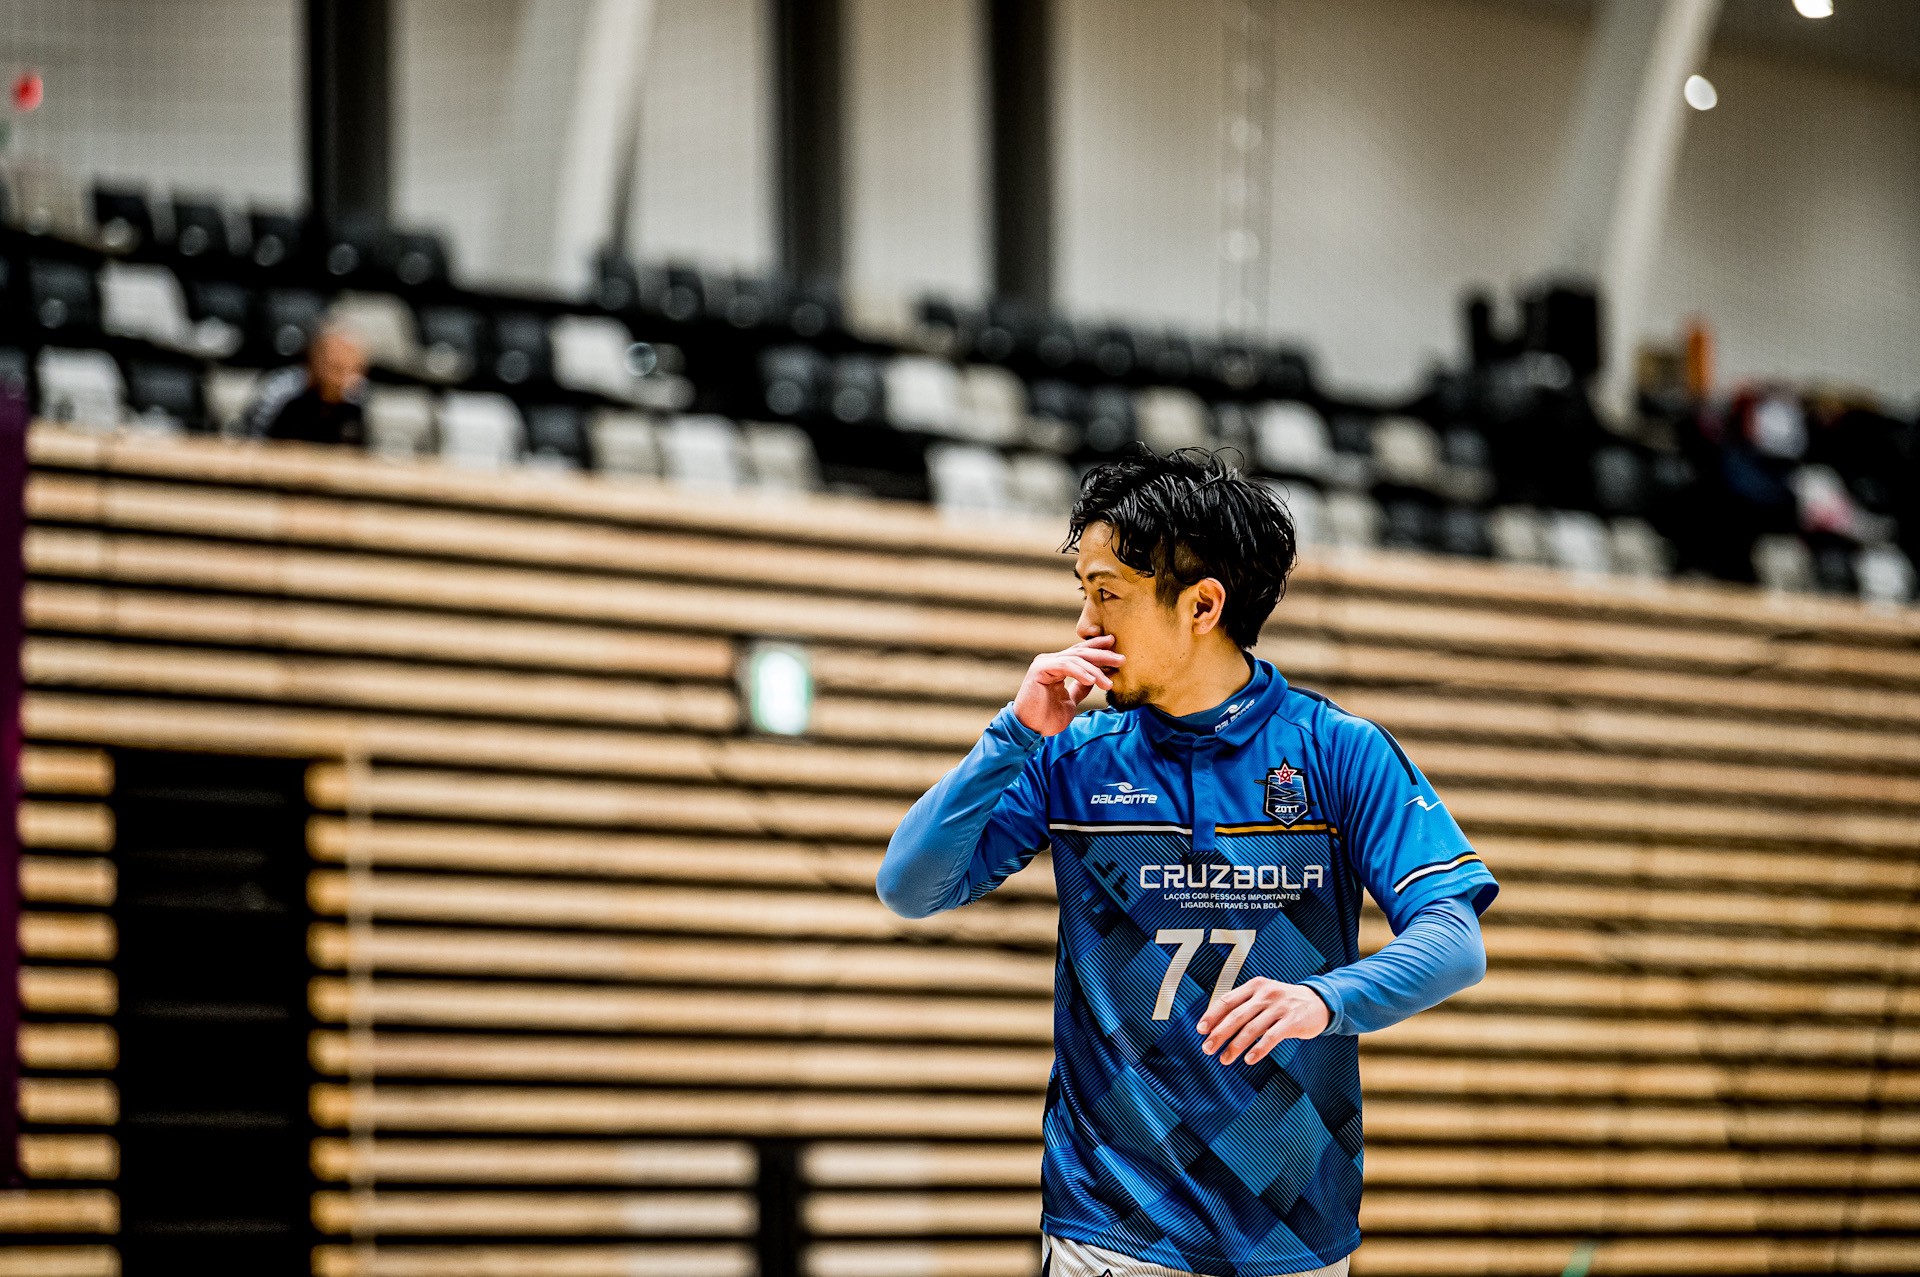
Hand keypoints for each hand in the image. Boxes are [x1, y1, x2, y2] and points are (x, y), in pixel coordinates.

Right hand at [1011, 636, 1124, 735]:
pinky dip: (1080, 672)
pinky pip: (1065, 666)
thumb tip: (1095, 679)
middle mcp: (1051, 661)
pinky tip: (1092, 681)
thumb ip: (1080, 687)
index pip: (1080, 653)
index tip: (1116, 647)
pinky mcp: (1040, 669)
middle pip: (1081, 652)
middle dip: (1103, 655)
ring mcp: (1045, 663)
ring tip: (1109, 683)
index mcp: (1057, 666)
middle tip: (1121, 660)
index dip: (1098, 648)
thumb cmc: (1046, 717)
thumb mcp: (1071, 700)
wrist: (1029, 730)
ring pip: (1075, 659)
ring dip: (1095, 671)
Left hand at [1196, 978, 1329, 1064]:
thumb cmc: (1284, 1002)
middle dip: (1219, 1034)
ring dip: (1235, 1046)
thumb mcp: (1263, 995)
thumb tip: (1216, 1025)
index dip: (1212, 1016)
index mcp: (1254, 986)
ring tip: (1224, 1059)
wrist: (1318, 1002)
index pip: (1227, 1000)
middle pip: (1236, 1016)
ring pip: (1251, 1028)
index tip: (1200, 1030)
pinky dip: (1259, 1049)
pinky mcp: (1292, 1021)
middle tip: (1207, 1049)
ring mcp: (1279, 1007)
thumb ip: (1243, 1006)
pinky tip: (1249, 1059)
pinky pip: (1272, 1037)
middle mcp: (1265, 994)